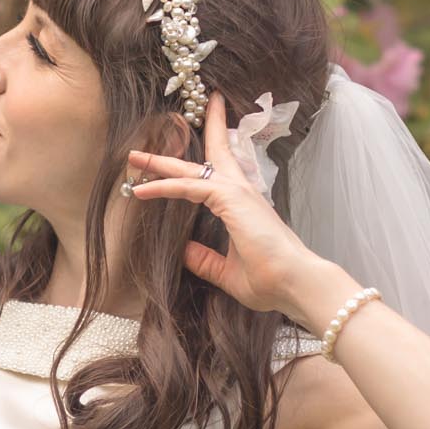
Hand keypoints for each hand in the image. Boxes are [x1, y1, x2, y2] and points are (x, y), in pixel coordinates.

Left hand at [124, 90, 328, 323]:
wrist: (295, 285)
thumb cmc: (272, 280)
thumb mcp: (227, 272)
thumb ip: (205, 260)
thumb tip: (183, 251)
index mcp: (241, 206)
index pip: (217, 172)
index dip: (196, 162)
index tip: (179, 154)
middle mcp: (240, 192)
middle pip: (207, 156)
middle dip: (177, 149)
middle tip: (147, 143)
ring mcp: (237, 192)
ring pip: (192, 167)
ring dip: (160, 162)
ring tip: (134, 155)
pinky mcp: (231, 199)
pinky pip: (189, 186)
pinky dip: (165, 185)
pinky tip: (143, 189)